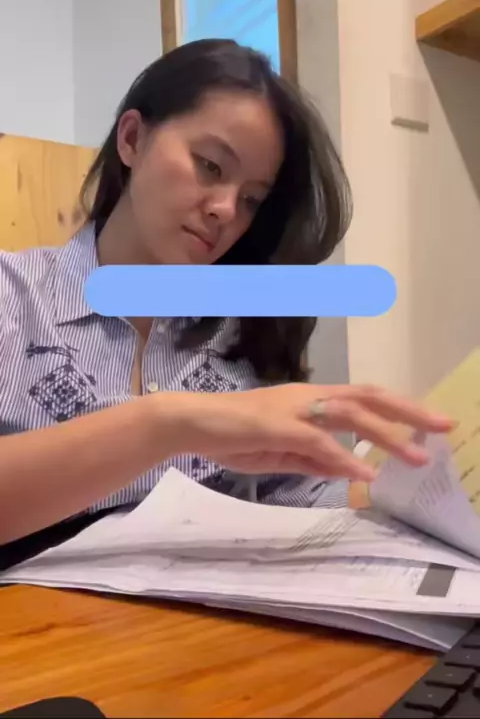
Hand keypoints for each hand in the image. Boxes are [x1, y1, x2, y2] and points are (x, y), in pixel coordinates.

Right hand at [174, 382, 452, 481]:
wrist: (190, 423)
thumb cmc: (232, 434)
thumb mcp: (281, 452)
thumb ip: (315, 458)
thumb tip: (351, 468)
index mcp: (311, 401)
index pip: (364, 398)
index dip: (399, 408)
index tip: (429, 424)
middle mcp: (309, 397)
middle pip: (368, 396)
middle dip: (409, 411)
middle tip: (445, 426)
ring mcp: (294, 408)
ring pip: (350, 414)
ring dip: (387, 435)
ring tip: (417, 456)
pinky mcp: (276, 425)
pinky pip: (317, 440)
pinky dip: (344, 456)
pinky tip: (365, 471)